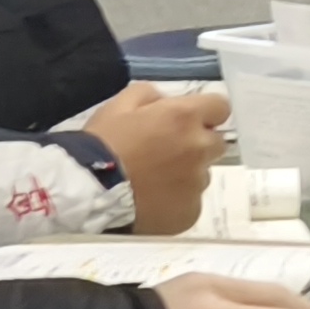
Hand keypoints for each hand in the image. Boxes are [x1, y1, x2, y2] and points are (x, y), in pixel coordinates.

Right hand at [70, 81, 230, 214]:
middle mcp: (199, 149)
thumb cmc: (103, 144)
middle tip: (168, 152)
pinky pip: (192, 201)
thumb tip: (168, 102)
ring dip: (188, 173)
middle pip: (216, 143)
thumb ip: (152, 95)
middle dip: (198, 143)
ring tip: (156, 180)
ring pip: (203, 174)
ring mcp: (196, 184)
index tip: (188, 121)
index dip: (206, 113)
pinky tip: (155, 200)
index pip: (221, 108)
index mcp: (185, 117)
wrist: (89, 192)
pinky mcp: (190, 213)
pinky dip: (178, 200)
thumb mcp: (121, 104)